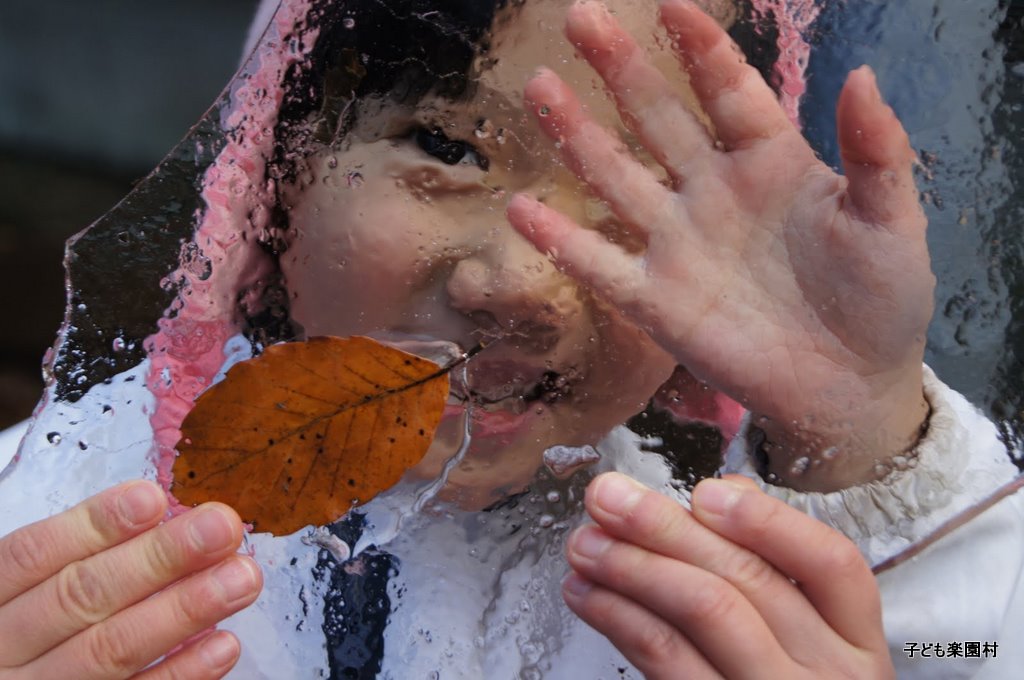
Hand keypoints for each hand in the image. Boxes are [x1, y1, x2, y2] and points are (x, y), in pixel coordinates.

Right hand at [0, 481, 261, 678]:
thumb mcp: (26, 592)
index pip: (34, 554)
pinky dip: (181, 675)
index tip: (153, 498)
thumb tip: (167, 521)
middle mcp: (3, 651)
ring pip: (109, 651)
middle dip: (158, 559)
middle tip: (222, 527)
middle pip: (80, 597)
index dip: (94, 525)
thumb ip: (81, 560)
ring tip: (242, 577)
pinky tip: (224, 645)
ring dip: (184, 610)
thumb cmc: (26, 634)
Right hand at [506, 0, 934, 490]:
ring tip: (541, 87)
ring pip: (615, 177)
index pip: (728, 90)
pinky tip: (521, 209)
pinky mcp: (655, 302)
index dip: (700, 46)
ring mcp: (677, 245)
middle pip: (656, 118)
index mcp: (770, 162)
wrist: (850, 387)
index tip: (668, 1)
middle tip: (580, 17)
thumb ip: (877, 152)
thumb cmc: (880, 299)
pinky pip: (599, 264)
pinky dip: (560, 240)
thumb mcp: (892, 221)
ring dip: (577, 134)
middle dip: (620, 68)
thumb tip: (861, 73)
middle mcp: (711, 192)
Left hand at [562, 472, 894, 678]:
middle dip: (665, 528)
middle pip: (748, 581)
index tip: (704, 491)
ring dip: (631, 567)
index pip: (831, 564)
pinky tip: (589, 594)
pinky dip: (618, 617)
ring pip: (702, 612)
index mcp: (855, 641)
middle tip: (609, 498)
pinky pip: (665, 659)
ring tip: (585, 544)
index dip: (767, 521)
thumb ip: (775, 565)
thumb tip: (729, 493)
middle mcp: (827, 675)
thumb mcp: (809, 641)